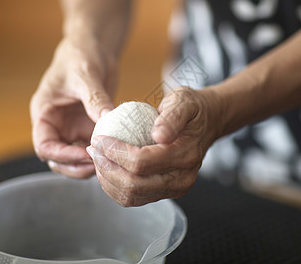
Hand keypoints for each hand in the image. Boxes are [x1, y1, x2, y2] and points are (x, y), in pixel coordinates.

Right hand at [30, 36, 116, 177]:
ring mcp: (73, 129)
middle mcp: (57, 125)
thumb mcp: (85, 74)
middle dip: (77, 167)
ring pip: (76, 159)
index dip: (62, 156)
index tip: (85, 155)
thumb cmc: (80, 55)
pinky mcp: (90, 128)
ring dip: (90, 164)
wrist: (94, 48)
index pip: (44, 146)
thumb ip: (94, 98)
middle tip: (101, 164)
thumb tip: (107, 120)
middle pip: (58, 160)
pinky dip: (103, 153)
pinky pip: (94, 147)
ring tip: (110, 161)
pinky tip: (118, 151)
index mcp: (44, 114)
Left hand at [87, 87, 221, 205]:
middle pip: (134, 185)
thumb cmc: (192, 109)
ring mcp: (174, 189)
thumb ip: (172, 117)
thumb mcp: (183, 101)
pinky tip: (106, 168)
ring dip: (107, 180)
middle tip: (94, 149)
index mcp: (185, 156)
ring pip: (131, 196)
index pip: (141, 163)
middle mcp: (181, 179)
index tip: (99, 138)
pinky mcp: (164, 192)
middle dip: (107, 168)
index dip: (115, 153)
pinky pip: (134, 198)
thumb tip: (158, 134)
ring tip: (97, 158)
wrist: (207, 122)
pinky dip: (115, 186)